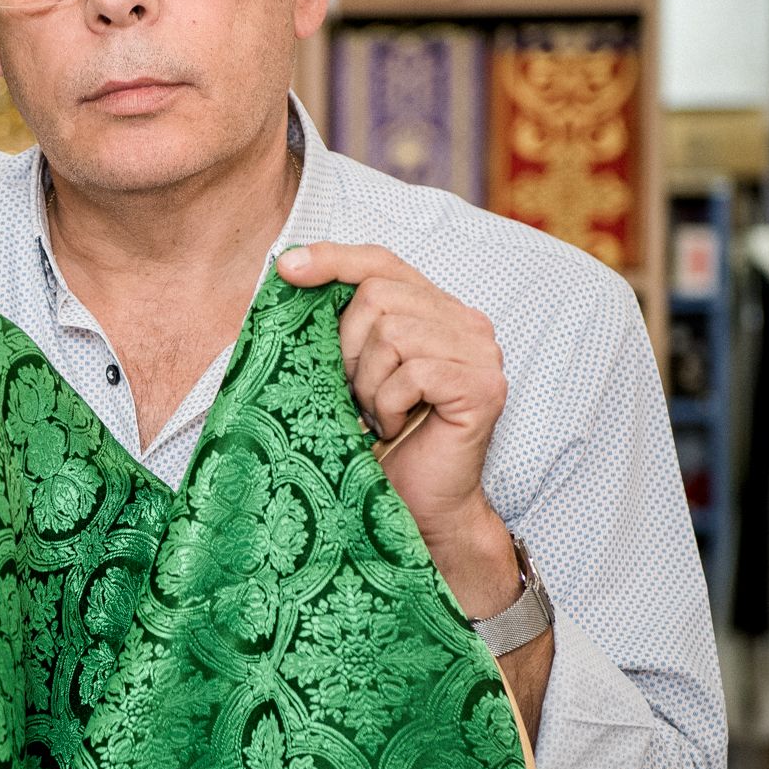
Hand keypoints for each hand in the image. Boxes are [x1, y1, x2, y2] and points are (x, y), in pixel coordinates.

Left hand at [276, 243, 519, 616]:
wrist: (417, 509)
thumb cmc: (377, 443)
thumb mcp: (349, 372)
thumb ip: (339, 325)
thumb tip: (288, 272)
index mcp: (437, 310)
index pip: (382, 261)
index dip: (333, 258)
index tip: (285, 268)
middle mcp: (467, 323)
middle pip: (379, 294)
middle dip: (347, 347)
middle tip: (354, 394)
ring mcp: (481, 353)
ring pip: (392, 333)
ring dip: (367, 383)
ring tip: (377, 415)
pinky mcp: (483, 386)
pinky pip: (412, 372)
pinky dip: (388, 404)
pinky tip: (395, 428)